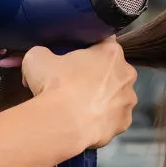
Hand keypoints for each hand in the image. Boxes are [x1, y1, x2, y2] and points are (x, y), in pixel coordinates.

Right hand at [21, 38, 137, 149]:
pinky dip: (102, 120)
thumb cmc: (55, 86)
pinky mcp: (124, 124)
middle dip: (98, 75)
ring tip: (79, 107)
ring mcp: (128, 101)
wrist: (63, 124)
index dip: (89, 50)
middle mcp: (126, 74)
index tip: (76, 58)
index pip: (104, 42)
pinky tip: (86, 122)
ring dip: (102, 99)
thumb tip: (42, 57)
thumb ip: (43, 53)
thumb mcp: (37, 58)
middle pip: (113, 70)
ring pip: (116, 96)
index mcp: (111, 52)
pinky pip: (114, 118)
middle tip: (75, 84)